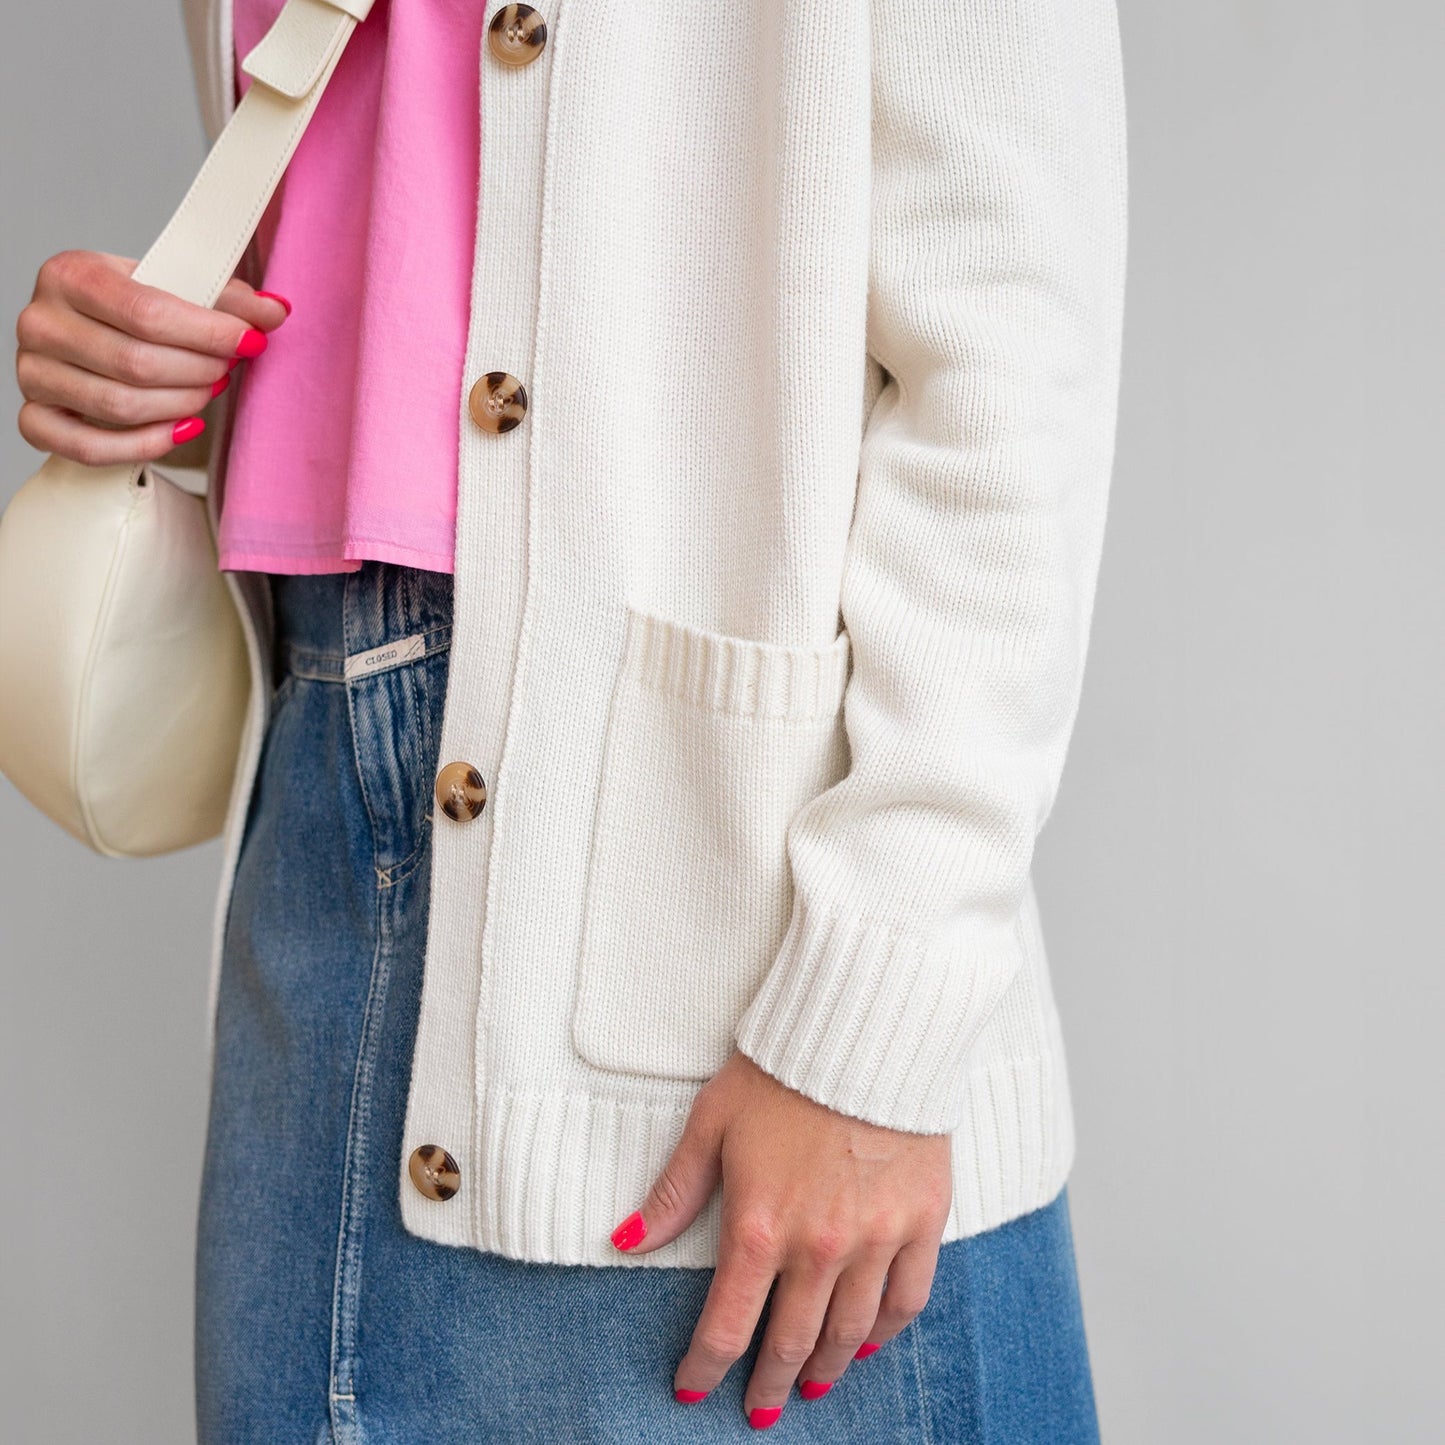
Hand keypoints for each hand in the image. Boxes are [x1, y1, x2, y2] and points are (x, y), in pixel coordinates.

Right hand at [14, 250, 288, 465]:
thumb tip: (277, 311)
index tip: (251, 341)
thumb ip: (228, 299)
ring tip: (207, 391)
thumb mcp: (176, 289)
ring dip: (181, 405)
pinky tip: (182, 428)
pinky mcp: (35, 418)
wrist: (93, 333)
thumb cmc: (134, 311)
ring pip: (120, 406)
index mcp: (71, 274)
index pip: (146, 313)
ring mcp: (32, 373)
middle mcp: (40, 322)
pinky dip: (145, 445)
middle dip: (198, 371)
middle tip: (226, 368)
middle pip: (135, 364)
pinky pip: (91, 447)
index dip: (209, 333)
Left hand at [609, 1047, 952, 1429]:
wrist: (867, 1029)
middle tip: (759, 1410)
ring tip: (810, 1387)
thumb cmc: (781, 1070)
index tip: (693, 1390)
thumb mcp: (712, 1122)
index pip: (726, 1326)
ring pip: (847, 1333)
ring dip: (824, 1369)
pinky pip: (905, 1299)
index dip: (705, 1368)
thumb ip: (674, 1191)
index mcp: (759, 1225)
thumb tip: (624, 1239)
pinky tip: (866, 1343)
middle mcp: (818, 1247)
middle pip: (790, 1344)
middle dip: (768, 1385)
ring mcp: (876, 1238)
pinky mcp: (922, 1220)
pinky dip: (884, 1332)